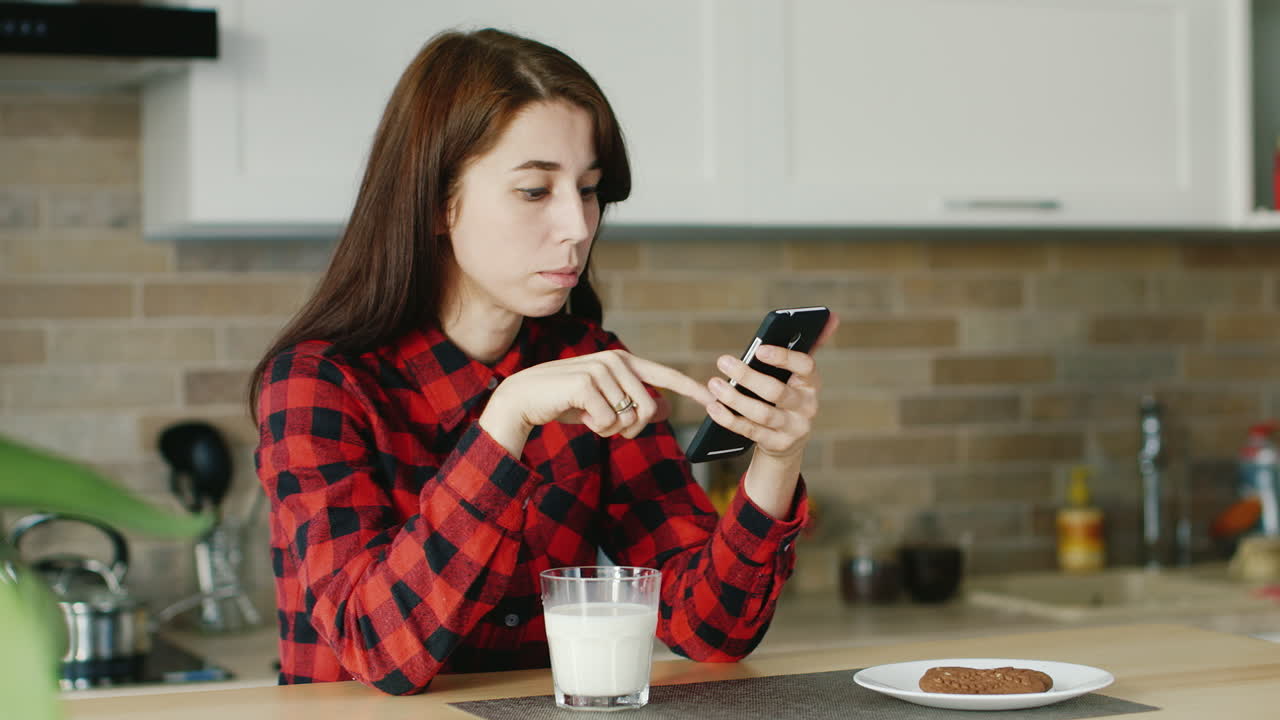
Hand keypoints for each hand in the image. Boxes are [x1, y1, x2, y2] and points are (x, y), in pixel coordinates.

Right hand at [480, 350, 714, 455]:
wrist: (524, 399)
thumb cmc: (566, 401)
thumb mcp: (606, 404)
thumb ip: (636, 403)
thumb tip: (667, 407)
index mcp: (624, 361)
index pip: (666, 375)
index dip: (691, 388)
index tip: (714, 397)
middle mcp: (616, 360)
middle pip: (648, 408)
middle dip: (630, 427)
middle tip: (605, 424)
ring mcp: (601, 369)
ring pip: (629, 417)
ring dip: (610, 429)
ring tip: (590, 416)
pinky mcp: (586, 384)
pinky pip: (608, 422)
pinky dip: (594, 427)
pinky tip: (577, 414)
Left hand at [705, 314, 838, 461]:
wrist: (786, 441)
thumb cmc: (785, 396)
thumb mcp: (794, 374)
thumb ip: (804, 346)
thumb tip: (832, 316)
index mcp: (811, 382)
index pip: (805, 366)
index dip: (784, 357)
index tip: (759, 348)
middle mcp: (807, 406)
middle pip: (777, 392)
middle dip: (748, 376)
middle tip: (723, 361)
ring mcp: (794, 428)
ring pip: (763, 414)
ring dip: (735, 398)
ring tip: (715, 383)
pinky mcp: (778, 445)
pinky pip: (751, 431)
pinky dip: (730, 419)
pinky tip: (714, 407)